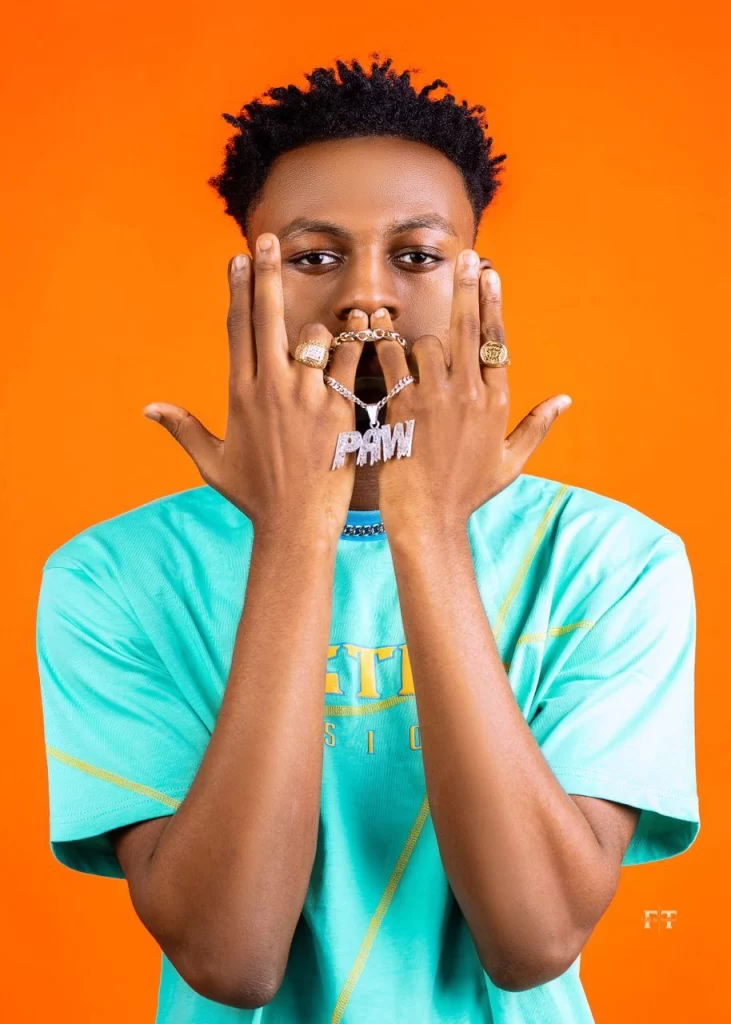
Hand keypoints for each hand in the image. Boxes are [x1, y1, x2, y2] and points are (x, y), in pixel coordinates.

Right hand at [142, 233, 367, 540]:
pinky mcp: (338, 410)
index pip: (236, 329)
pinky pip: (351, 363)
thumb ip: (184, 429)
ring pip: (313, 336)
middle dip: (265, 273)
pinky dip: (360, 342)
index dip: (237, 290)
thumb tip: (149, 408)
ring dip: (324, 327)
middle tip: (268, 239)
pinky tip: (368, 324)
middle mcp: (270, 388)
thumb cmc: (256, 498)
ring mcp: (305, 396)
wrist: (296, 527)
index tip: (238, 260)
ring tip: (338, 326)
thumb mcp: (213, 463)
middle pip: (267, 317)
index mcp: (240, 394)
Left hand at [371, 250, 571, 536]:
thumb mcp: (511, 462)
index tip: (491, 275)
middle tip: (467, 256)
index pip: (497, 340)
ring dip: (416, 339)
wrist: (429, 520)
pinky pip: (393, 360)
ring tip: (400, 338)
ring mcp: (437, 399)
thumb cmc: (467, 493)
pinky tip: (374, 328)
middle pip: (470, 327)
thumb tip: (564, 400)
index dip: (493, 305)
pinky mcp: (405, 407)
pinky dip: (383, 343)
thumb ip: (536, 426)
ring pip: (428, 342)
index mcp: (497, 402)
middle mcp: (471, 394)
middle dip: (469, 287)